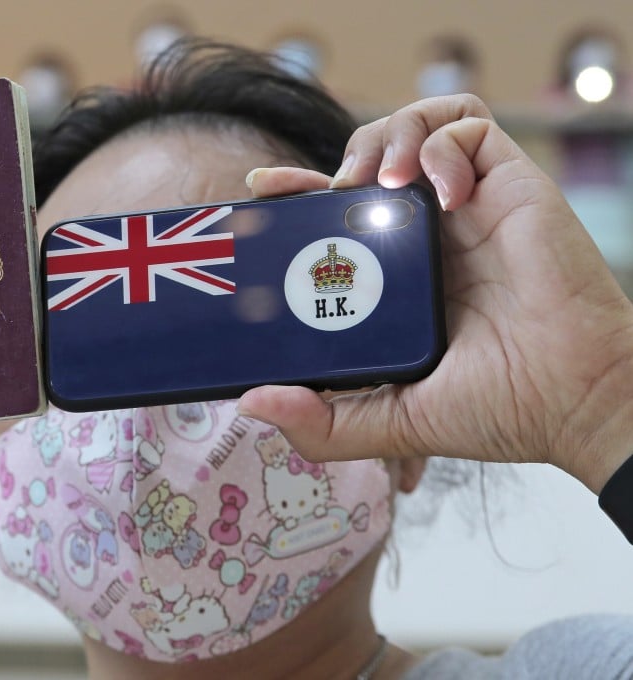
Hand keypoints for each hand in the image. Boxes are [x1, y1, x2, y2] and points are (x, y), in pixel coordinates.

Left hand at [240, 94, 632, 492]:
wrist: (575, 402)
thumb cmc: (499, 409)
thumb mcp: (391, 422)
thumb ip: (323, 423)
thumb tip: (252, 404)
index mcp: (399, 276)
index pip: (336, 216)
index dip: (296, 194)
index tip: (261, 191)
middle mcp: (429, 236)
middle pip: (369, 162)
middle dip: (337, 158)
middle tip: (322, 188)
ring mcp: (469, 208)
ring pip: (415, 128)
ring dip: (386, 138)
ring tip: (378, 180)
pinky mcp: (510, 186)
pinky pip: (470, 127)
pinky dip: (442, 143)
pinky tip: (437, 192)